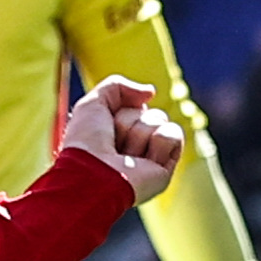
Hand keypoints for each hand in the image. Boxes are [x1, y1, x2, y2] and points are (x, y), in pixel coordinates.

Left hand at [59, 76, 183, 203]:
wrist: (93, 174)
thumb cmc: (87, 142)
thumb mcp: (93, 103)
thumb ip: (118, 86)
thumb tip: (150, 93)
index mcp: (115, 134)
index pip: (133, 106)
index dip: (119, 111)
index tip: (102, 128)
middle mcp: (133, 146)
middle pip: (147, 111)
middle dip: (128, 121)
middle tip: (113, 143)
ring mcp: (149, 157)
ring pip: (159, 120)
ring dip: (139, 133)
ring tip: (124, 155)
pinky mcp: (164, 168)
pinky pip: (173, 134)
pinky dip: (158, 142)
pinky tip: (144, 161)